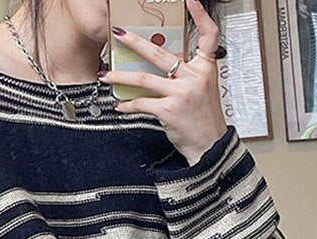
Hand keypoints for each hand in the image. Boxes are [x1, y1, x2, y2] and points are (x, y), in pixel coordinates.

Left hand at [98, 0, 227, 164]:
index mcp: (205, 69)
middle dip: (135, 42)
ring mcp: (181, 93)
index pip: (209, 35)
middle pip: (160, 54)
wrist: (209, 146)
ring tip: (107, 74)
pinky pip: (142, 103)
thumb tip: (162, 68)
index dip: (200, 15)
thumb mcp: (202, 90)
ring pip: (144, 79)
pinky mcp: (169, 110)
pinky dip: (128, 105)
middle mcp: (194, 77)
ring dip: (121, 76)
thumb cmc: (204, 121)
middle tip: (119, 34)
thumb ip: (186, 75)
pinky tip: (120, 105)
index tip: (190, 0)